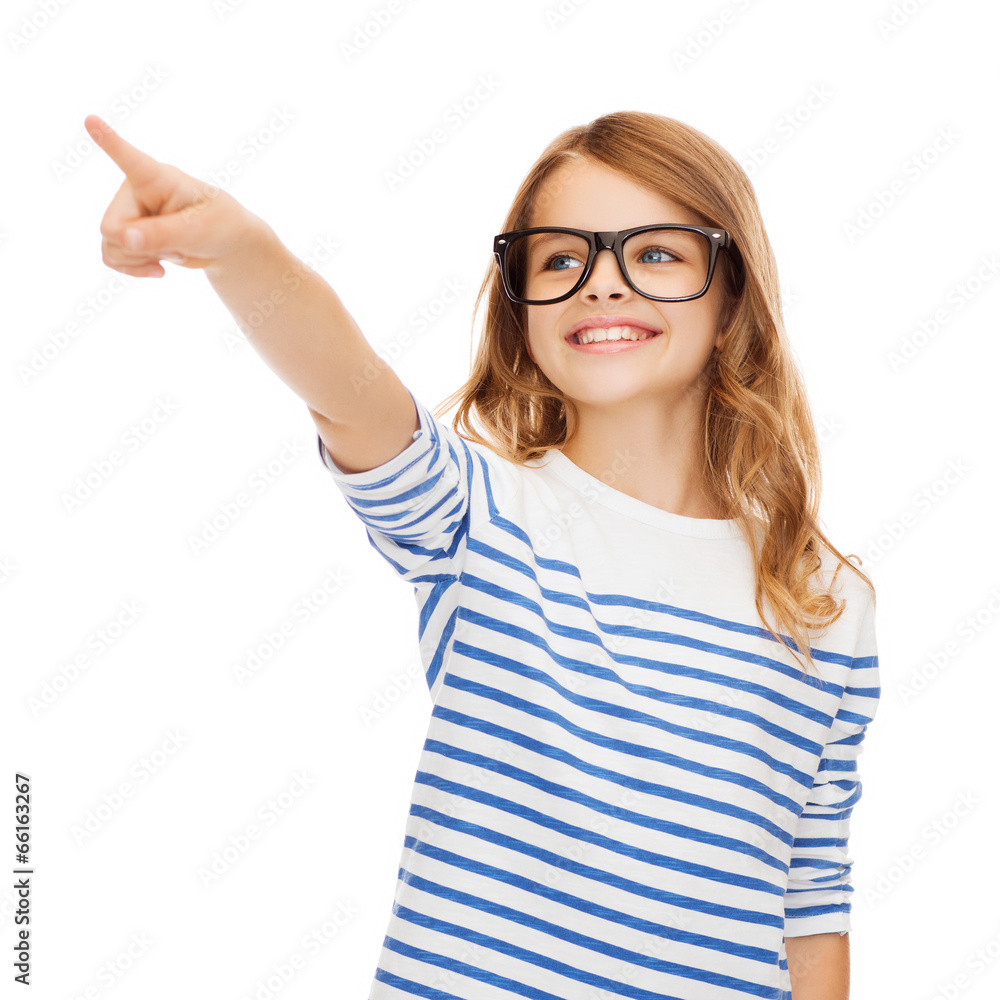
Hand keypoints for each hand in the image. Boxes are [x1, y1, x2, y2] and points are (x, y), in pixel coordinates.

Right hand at [85, 114, 264, 277]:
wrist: (224, 244)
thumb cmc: (219, 224)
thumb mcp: (199, 230)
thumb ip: (163, 233)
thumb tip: (124, 239)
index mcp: (156, 177)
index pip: (129, 158)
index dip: (108, 140)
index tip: (91, 119)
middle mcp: (134, 191)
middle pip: (110, 227)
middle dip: (138, 248)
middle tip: (174, 247)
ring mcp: (128, 213)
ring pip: (109, 246)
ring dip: (139, 260)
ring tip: (171, 252)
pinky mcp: (127, 234)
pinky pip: (111, 257)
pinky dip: (132, 269)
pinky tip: (157, 269)